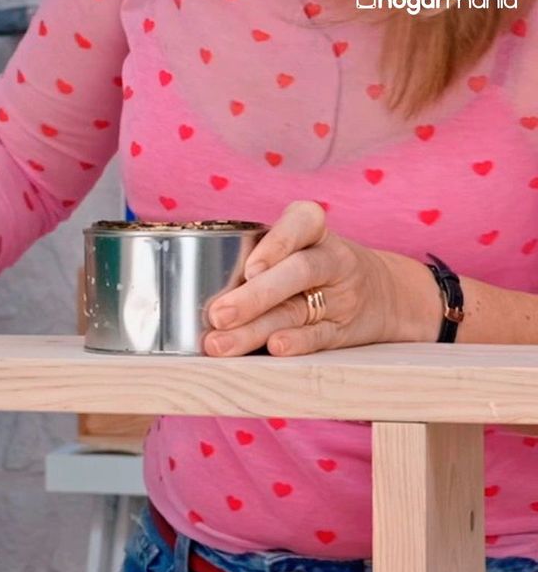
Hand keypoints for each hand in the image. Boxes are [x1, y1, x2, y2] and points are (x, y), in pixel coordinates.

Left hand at [202, 201, 440, 356]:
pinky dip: (297, 342)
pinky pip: (320, 336)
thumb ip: (255, 260)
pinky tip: (274, 349)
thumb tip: (190, 287)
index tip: (249, 269)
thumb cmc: (311, 268)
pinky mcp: (344, 329)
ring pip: (298, 309)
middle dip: (254, 296)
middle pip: (297, 272)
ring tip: (220, 344)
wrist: (381, 295)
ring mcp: (341, 296)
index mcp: (314, 231)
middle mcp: (332, 259)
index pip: (303, 222)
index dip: (277, 244)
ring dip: (256, 329)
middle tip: (217, 315)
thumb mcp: (295, 248)